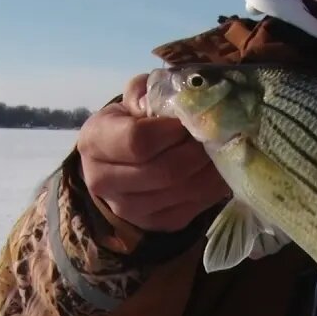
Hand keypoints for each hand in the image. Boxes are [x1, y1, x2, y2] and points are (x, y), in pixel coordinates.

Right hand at [77, 74, 230, 231]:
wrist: (120, 162)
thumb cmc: (131, 121)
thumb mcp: (133, 98)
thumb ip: (145, 91)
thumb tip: (166, 101)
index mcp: (95, 141)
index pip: (138, 140)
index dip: (172, 130)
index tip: (190, 118)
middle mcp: (103, 180)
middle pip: (165, 171)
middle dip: (198, 151)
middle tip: (216, 134)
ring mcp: (128, 209)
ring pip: (184, 191)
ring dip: (211, 170)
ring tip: (221, 149)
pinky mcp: (155, 223)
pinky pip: (194, 207)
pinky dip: (214, 187)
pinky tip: (219, 169)